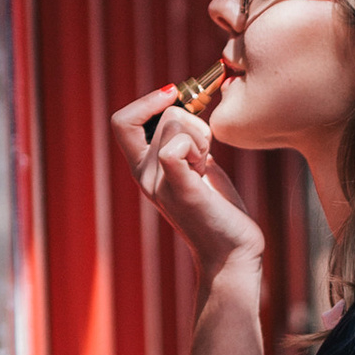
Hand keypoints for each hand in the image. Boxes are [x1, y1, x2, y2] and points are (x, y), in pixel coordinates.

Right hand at [111, 85, 265, 289]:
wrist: (232, 253)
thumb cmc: (220, 211)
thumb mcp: (196, 168)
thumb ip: (186, 144)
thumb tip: (188, 111)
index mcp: (144, 169)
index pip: (122, 121)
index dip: (147, 102)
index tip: (176, 101)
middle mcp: (143, 176)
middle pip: (162, 114)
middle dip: (195, 122)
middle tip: (206, 154)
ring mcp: (159, 185)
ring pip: (175, 124)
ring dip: (202, 137)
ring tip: (207, 167)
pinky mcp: (180, 191)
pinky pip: (172, 150)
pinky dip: (196, 147)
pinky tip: (205, 168)